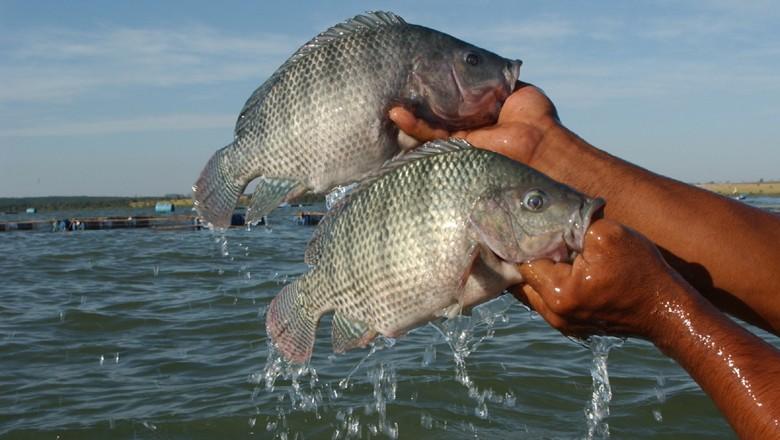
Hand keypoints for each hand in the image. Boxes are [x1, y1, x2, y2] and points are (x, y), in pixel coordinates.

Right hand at [389, 82, 559, 163]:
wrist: (540, 141)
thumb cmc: (535, 116)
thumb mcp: (514, 88)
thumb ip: (493, 82)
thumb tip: (479, 69)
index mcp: (482, 114)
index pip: (454, 104)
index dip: (437, 93)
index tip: (422, 80)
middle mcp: (469, 128)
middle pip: (437, 117)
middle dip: (418, 106)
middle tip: (400, 91)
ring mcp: (461, 141)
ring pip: (428, 129)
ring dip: (408, 118)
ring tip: (390, 106)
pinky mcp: (457, 149)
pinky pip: (431, 137)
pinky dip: (414, 125)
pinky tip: (397, 114)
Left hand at [514, 219, 692, 339]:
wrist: (666, 310)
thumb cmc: (641, 271)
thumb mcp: (607, 235)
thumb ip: (570, 224)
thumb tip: (545, 215)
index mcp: (558, 292)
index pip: (521, 260)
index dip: (520, 238)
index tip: (519, 221)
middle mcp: (554, 313)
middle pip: (521, 278)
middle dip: (522, 255)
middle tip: (524, 232)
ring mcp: (561, 323)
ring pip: (531, 290)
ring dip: (534, 269)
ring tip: (540, 245)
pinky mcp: (570, 325)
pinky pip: (545, 299)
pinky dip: (546, 281)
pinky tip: (556, 262)